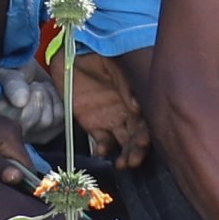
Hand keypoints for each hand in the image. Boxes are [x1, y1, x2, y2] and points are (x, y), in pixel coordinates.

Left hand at [0, 100, 33, 183]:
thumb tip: (19, 179)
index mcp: (11, 135)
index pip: (29, 169)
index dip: (21, 186)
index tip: (8, 199)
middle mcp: (14, 130)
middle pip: (21, 166)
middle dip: (9, 179)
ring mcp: (6, 130)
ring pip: (12, 162)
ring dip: (0, 173)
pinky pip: (3, 154)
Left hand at [59, 51, 150, 166]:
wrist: (71, 55)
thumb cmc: (97, 56)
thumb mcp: (114, 66)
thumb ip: (126, 86)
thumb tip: (137, 108)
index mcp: (135, 100)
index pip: (146, 121)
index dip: (147, 133)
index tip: (144, 142)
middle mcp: (127, 114)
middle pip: (136, 136)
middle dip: (137, 150)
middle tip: (134, 160)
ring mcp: (111, 121)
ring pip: (123, 143)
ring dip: (125, 155)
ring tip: (123, 165)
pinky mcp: (94, 126)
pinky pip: (102, 142)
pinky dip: (104, 149)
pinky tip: (102, 152)